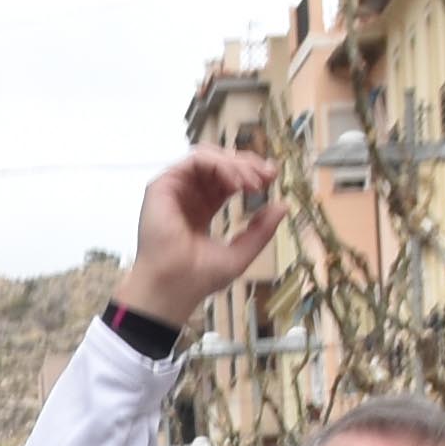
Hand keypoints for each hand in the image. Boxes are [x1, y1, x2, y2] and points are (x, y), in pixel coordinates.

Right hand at [113, 149, 280, 332]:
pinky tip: (236, 183)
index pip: (227, 179)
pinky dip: (220, 164)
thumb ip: (262, 231)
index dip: (250, 173)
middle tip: (268, 176)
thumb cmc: (197, 278)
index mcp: (202, 209)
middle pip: (219, 163)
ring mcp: (174, 189)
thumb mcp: (241, 253)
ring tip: (253, 182)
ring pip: (209, 157)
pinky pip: (196, 160)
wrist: (173, 288)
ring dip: (236, 164)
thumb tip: (282, 206)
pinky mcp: (162, 186)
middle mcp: (187, 196)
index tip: (272, 178)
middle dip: (247, 164)